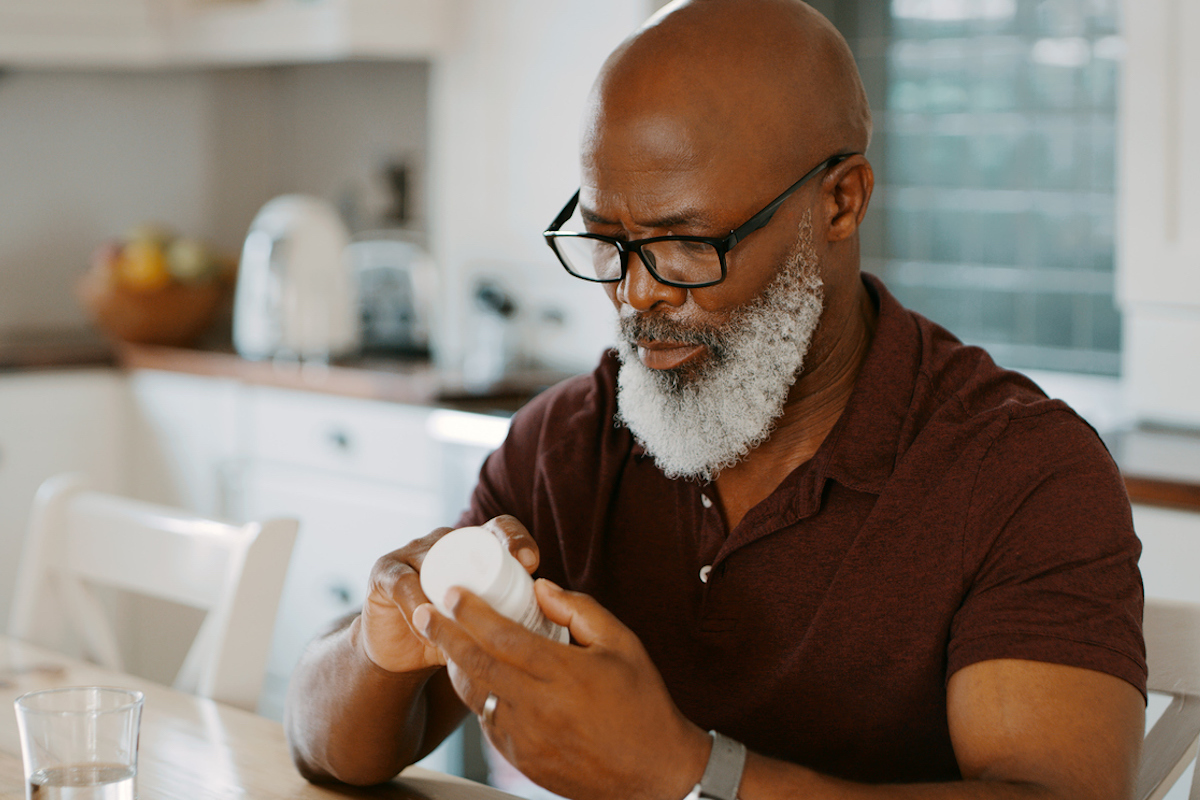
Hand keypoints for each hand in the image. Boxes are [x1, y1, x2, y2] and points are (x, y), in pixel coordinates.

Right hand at [360, 516, 540, 674]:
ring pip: (437, 561)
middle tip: (509, 583)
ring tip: (467, 619)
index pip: (500, 528)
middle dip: (490, 557)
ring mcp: (413, 552)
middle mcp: (445, 541)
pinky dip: (418, 606)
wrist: (402, 654)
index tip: (532, 564)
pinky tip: (428, 626)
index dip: (516, 539)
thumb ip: (514, 618)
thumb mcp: (488, 624)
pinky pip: (404, 584)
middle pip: (469, 538)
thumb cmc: (454, 635)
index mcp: (474, 547)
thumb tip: (558, 630)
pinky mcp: (385, 572)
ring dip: (452, 590)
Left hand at [412, 579, 709, 799]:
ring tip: (442, 643)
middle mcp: (539, 707)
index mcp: (564, 674)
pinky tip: (477, 679)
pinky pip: (488, 723)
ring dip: (455, 667)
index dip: (472, 613)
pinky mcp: (523, 760)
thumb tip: (540, 588)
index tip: (452, 593)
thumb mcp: (622, 644)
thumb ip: (579, 610)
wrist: (655, 773)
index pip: (504, 637)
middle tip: (422, 613)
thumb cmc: (642, 703)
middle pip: (477, 665)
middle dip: (444, 635)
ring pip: (476, 697)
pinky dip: (478, 698)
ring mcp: (527, 738)